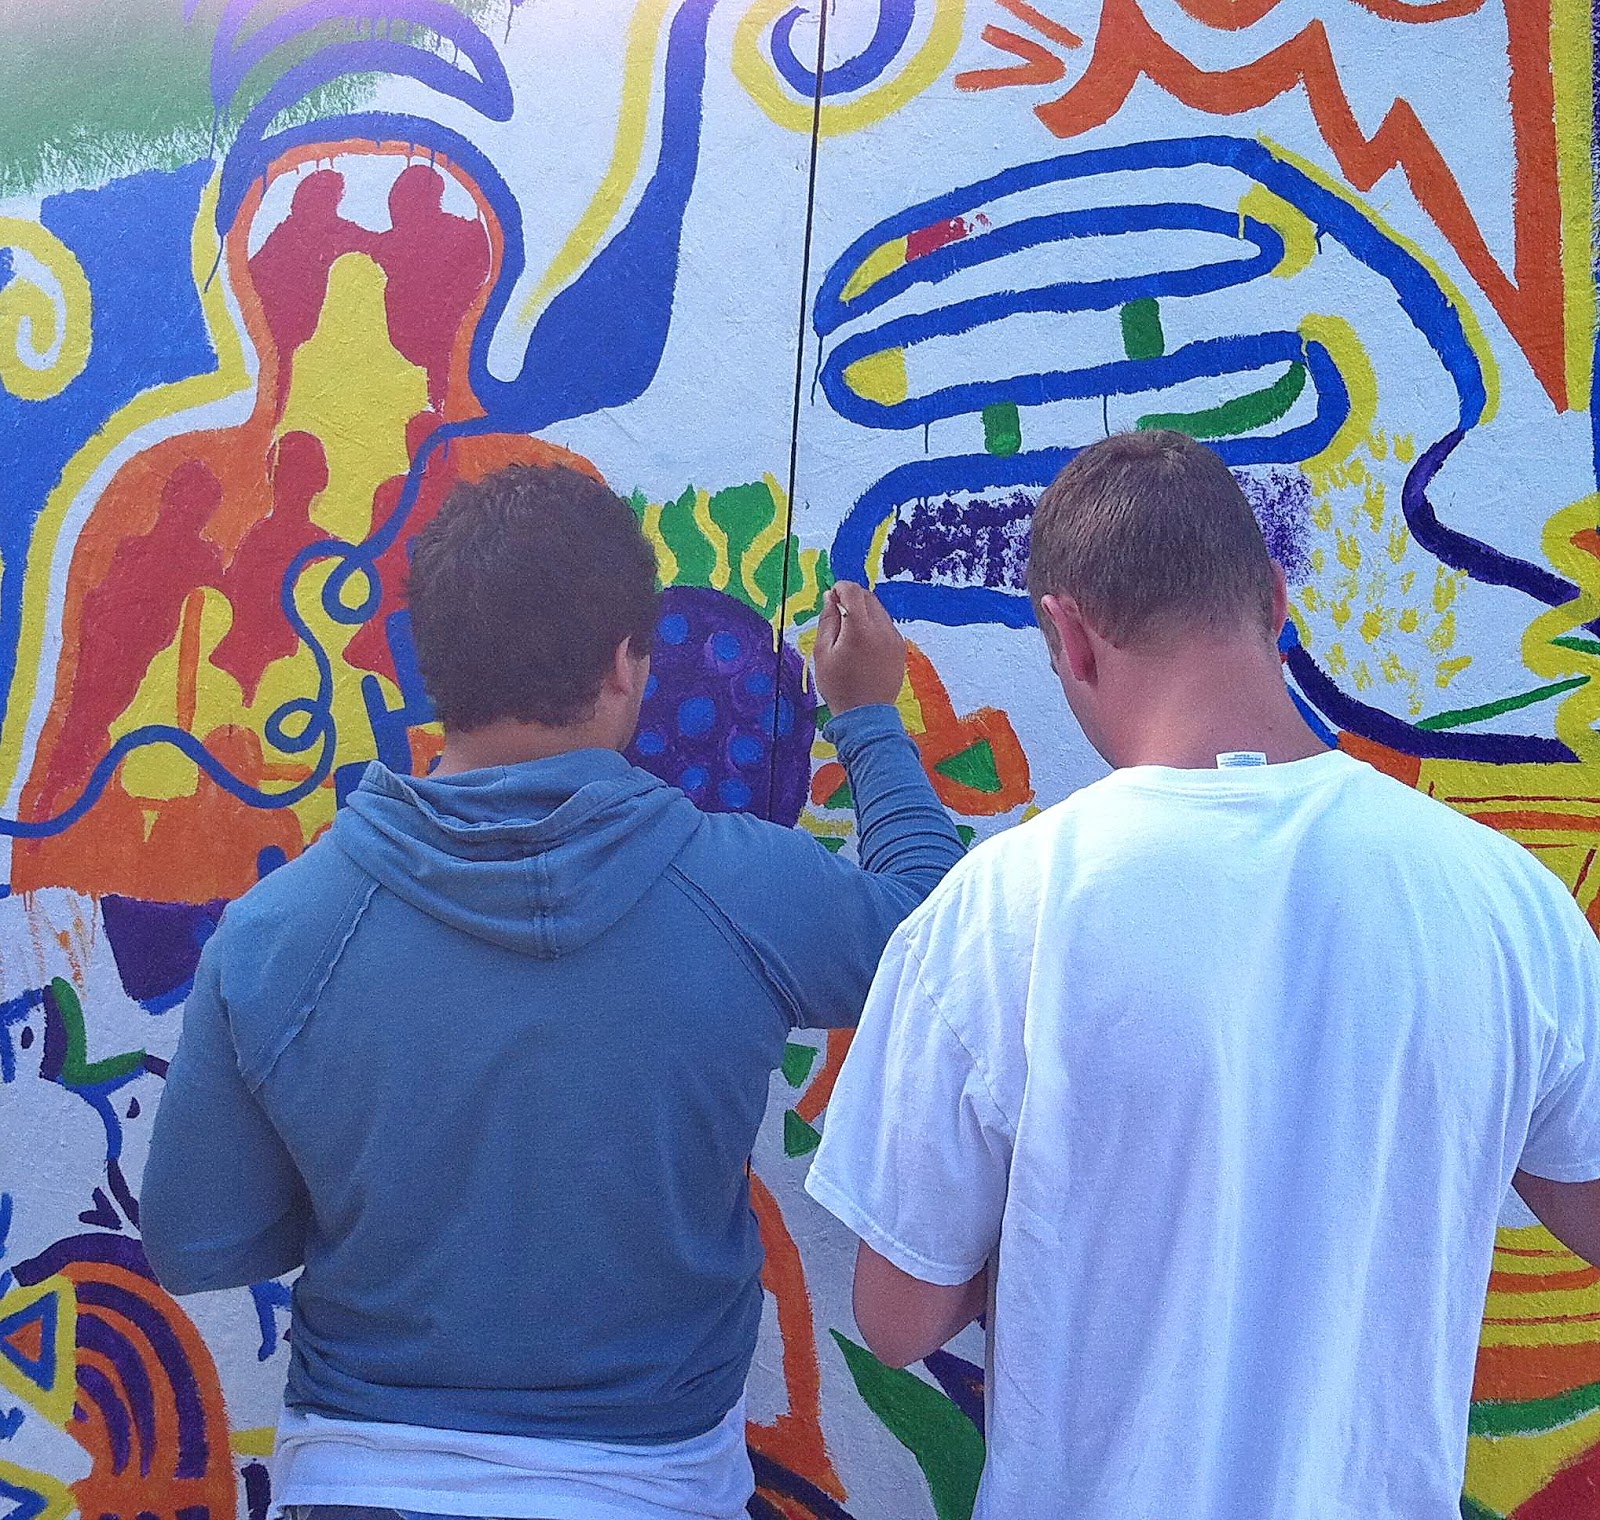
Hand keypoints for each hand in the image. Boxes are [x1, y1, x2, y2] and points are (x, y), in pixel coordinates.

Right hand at [812, 581, 905, 713]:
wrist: (865, 715)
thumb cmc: (839, 686)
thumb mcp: (823, 653)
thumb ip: (828, 620)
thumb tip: (831, 597)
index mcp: (859, 629)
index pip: (853, 591)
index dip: (840, 588)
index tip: (832, 596)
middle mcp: (881, 629)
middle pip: (868, 596)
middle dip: (852, 598)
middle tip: (838, 614)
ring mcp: (894, 638)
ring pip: (878, 609)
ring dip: (863, 611)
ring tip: (849, 633)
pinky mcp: (899, 647)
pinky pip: (886, 625)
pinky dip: (874, 625)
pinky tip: (863, 643)